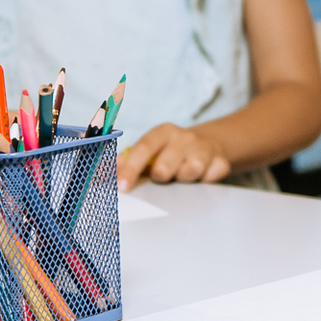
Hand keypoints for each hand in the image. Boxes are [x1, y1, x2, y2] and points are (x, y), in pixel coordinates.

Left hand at [116, 123, 231, 190]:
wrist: (207, 146)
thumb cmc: (169, 153)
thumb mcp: (148, 152)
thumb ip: (124, 162)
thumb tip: (98, 172)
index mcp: (162, 132)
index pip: (144, 148)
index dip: (131, 168)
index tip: (122, 188)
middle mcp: (184, 137)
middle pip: (166, 165)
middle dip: (161, 176)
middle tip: (162, 178)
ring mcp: (204, 148)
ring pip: (192, 170)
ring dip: (185, 179)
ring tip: (183, 178)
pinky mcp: (221, 160)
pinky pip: (213, 175)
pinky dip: (207, 180)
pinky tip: (202, 178)